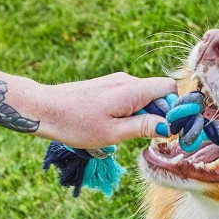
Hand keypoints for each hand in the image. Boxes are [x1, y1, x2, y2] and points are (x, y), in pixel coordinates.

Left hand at [36, 72, 176, 147]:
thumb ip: (144, 127)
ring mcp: (116, 82)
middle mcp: (127, 81)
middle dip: (160, 114)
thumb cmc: (76, 124)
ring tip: (126, 133)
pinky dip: (132, 112)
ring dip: (144, 115)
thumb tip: (168, 126)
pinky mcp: (108, 87)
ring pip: (144, 97)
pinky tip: (116, 126)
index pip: (169, 88)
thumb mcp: (114, 132)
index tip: (168, 128)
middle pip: (158, 93)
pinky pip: (131, 97)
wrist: (44, 109)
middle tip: (148, 137)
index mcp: (132, 90)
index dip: (174, 107)